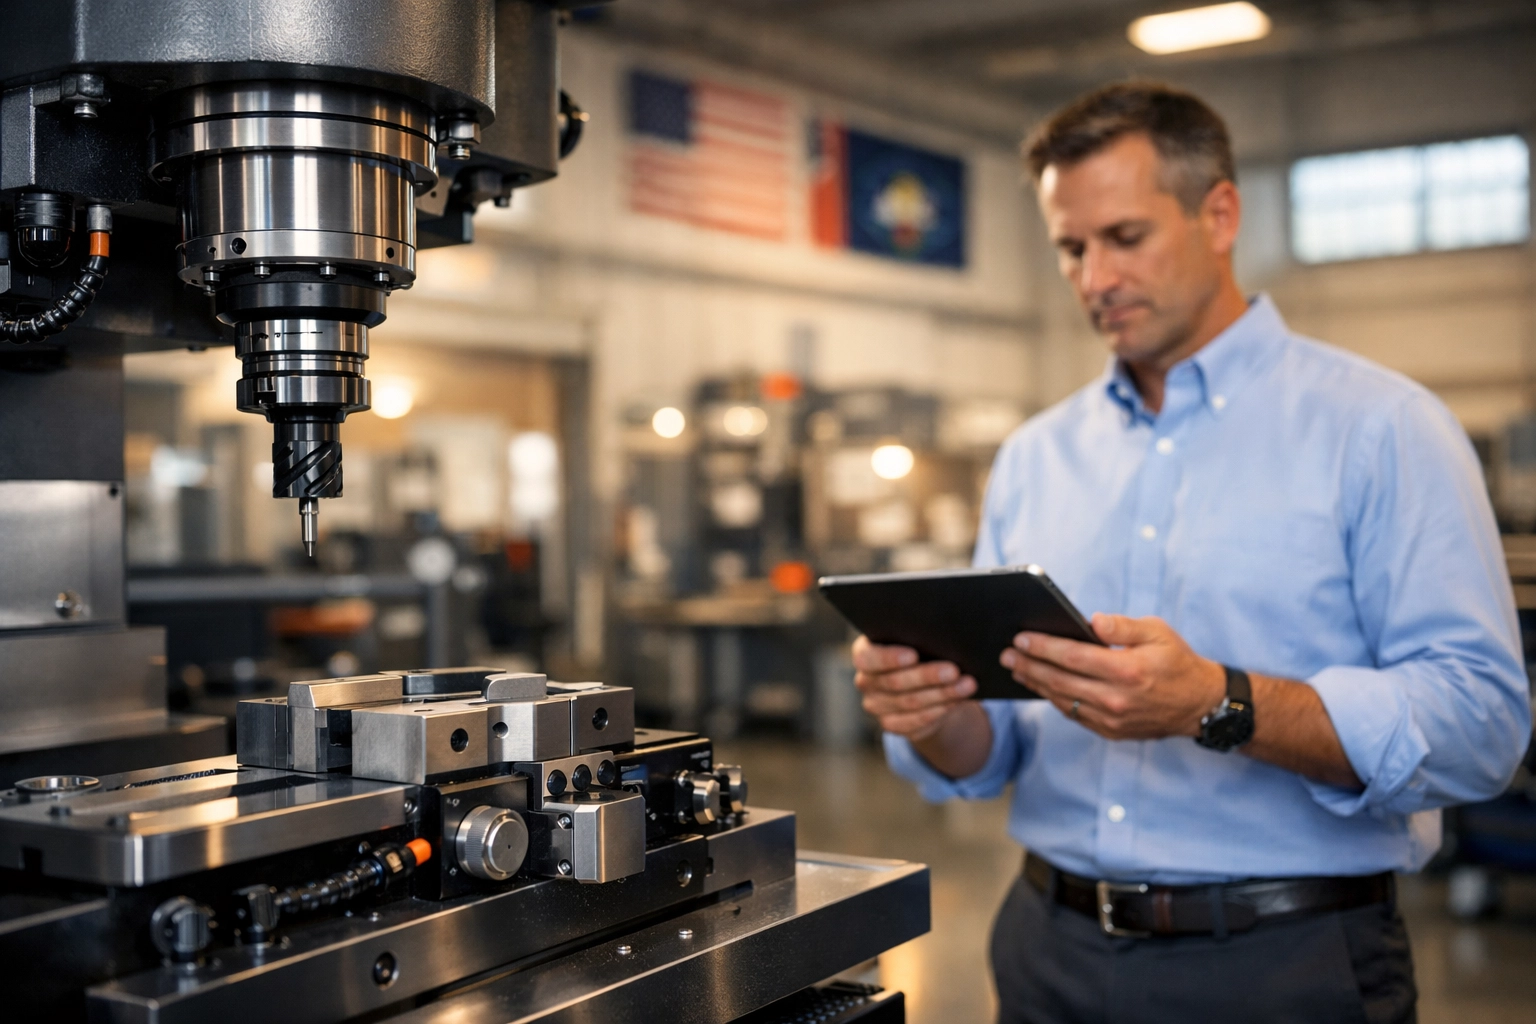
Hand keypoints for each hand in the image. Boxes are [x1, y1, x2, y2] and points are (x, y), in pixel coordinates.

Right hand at [852, 635, 976, 740]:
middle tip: (953, 670)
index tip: (913, 655)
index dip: (888, 658)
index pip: (867, 657)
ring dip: (941, 694)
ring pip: (909, 702)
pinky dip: (938, 711)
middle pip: (893, 682)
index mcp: (865, 652)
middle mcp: (865, 680)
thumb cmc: (922, 651)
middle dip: (926, 676)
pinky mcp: (890, 724)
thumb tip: (947, 640)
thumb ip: (922, 639)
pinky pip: (914, 721)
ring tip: (966, 685)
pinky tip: (955, 702)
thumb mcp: (919, 641)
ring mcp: (875, 705)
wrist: (925, 683)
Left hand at [1001, 613, 1224, 740]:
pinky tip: (1042, 686)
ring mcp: (1112, 719)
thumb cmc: (1177, 662)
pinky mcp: (1111, 731)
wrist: (1200, 705)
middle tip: (1006, 654)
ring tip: (1016, 668)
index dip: (1043, 647)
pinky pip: (1074, 715)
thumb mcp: (1157, 632)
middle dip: (1029, 665)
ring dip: (1036, 684)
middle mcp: (1116, 698)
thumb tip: (1090, 621)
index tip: (1020, 638)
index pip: (1073, 657)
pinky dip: (1055, 699)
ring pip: (1063, 700)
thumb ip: (1122, 626)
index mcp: (1126, 670)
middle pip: (1060, 681)